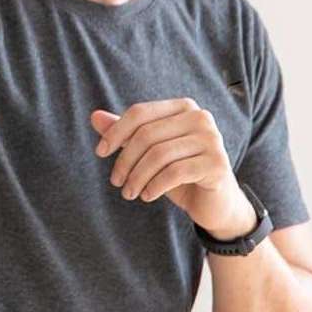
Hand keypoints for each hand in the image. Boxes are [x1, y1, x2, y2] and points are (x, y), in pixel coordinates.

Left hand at [90, 98, 254, 238]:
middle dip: (125, 160)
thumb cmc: (179, 173)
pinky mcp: (217, 164)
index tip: (100, 153)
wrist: (215, 204)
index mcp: (183, 107)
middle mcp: (200, 117)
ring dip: (137, 177)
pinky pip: (175, 173)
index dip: (116, 132)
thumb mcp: (149, 153)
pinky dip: (155, 186)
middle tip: (116, 182)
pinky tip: (147, 196)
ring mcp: (212, 140)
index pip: (140, 113)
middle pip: (147, 134)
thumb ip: (125, 134)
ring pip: (159, 155)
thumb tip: (94, 116)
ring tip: (129, 192)